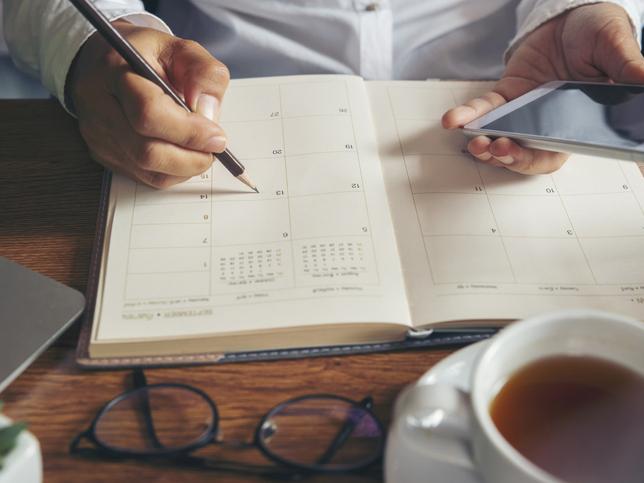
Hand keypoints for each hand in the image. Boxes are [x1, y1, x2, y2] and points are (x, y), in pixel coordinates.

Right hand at [68, 21, 229, 187]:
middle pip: (146, 151)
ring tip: (201, 150)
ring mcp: (98, 135)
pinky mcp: (104, 155)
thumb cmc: (147, 57)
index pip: (149, 113)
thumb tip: (208, 114)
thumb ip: (204, 75)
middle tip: (214, 148)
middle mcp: (99, 107)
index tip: (217, 136)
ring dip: (185, 167)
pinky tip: (183, 155)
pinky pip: (145, 177)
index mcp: (114, 71)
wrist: (107, 64)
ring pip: (147, 170)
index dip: (189, 132)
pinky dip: (173, 172)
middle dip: (190, 157)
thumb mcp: (182, 50)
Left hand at [442, 3, 643, 174]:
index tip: (526, 158)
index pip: (558, 151)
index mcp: (578, 122)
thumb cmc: (600, 32)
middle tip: (499, 150)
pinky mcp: (506, 95)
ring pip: (501, 137)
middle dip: (510, 157)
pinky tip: (453, 120)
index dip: (540, 159)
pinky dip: (468, 115)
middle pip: (526, 152)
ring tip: (477, 143)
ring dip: (486, 145)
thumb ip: (628, 69)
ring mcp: (524, 111)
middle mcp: (548, 123)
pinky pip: (485, 109)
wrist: (572, 14)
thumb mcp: (617, 47)